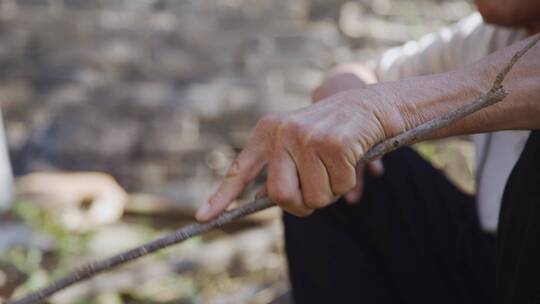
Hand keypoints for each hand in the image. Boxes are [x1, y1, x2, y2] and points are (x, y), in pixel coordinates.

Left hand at [196, 86, 402, 220]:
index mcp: (268, 131)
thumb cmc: (331, 131)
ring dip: (329, 192)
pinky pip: (338, 187)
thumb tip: (260, 198)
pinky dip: (347, 182)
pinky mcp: (335, 143)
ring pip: (314, 197)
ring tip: (335, 165)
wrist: (371, 105)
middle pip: (280, 195)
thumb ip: (279, 167)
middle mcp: (283, 132)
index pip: (239, 169)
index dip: (221, 197)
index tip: (203, 217)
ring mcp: (309, 137)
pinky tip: (350, 158)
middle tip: (315, 192)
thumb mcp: (297, 141)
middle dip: (300, 204)